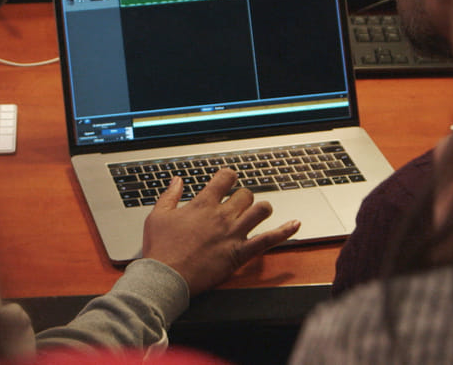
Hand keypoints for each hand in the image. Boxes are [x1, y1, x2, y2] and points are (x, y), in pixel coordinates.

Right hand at [141, 168, 299, 295]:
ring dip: (261, 209)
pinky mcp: (240, 253)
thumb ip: (170, 195)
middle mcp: (222, 215)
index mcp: (203, 204)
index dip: (229, 176)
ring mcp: (233, 233)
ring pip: (261, 210)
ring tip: (257, 213)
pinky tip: (295, 224)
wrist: (166, 276)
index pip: (225, 178)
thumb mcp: (157, 215)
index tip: (228, 181)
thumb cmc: (160, 248)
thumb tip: (177, 181)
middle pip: (245, 194)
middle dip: (243, 197)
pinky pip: (268, 239)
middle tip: (237, 205)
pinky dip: (285, 231)